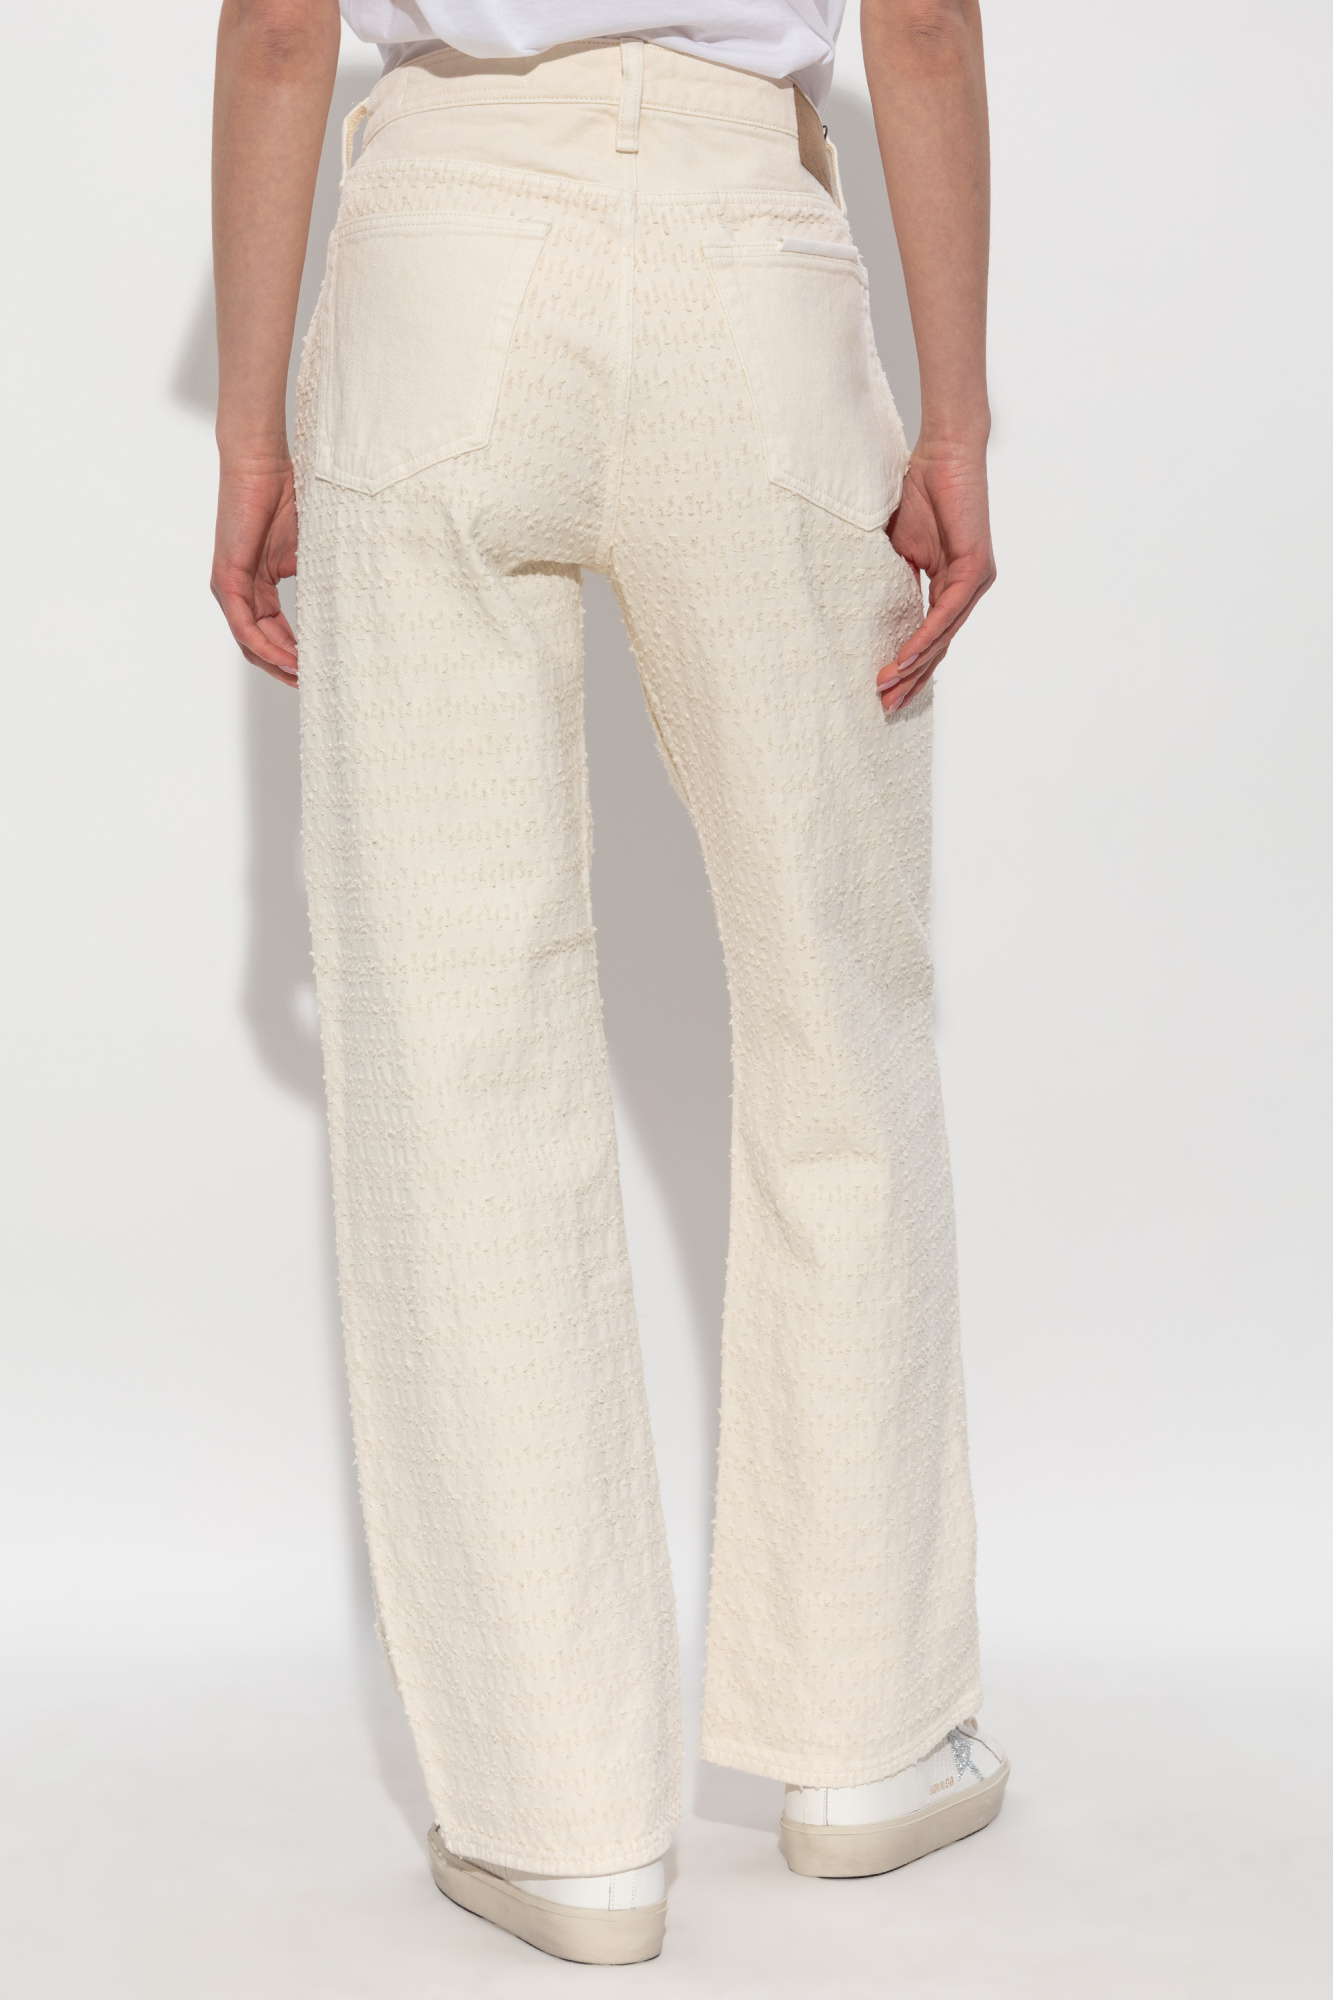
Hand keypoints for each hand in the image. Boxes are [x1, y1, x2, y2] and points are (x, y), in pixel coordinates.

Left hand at [211, 457, 298, 686]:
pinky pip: (243, 626)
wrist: (261, 463)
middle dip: (286, 668)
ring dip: (277, 664)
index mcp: (258, 585)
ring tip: (304, 679)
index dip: (296, 655)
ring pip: (250, 642)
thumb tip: (345, 608)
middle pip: (260, 645)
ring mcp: (230, 586)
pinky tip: (287, 658)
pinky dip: (264, 646)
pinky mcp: (226, 578)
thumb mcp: (307, 549)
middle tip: (314, 686)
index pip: (274, 632)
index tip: (321, 671)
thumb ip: (317, 580)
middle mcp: (240, 590)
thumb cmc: (285, 495)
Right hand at [877, 441, 995, 712]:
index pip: (930, 637)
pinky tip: (905, 658)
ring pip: (943, 637)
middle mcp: (968, 589)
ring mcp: (976, 581)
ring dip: (914, 666)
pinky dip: (925, 637)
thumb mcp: (899, 547)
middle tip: (886, 707)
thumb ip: (894, 580)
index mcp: (951, 586)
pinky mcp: (975, 568)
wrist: (945, 452)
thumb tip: (870, 606)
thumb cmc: (921, 491)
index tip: (883, 690)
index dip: (908, 666)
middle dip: (911, 680)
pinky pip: (946, 614)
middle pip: (939, 647)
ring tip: (889, 688)